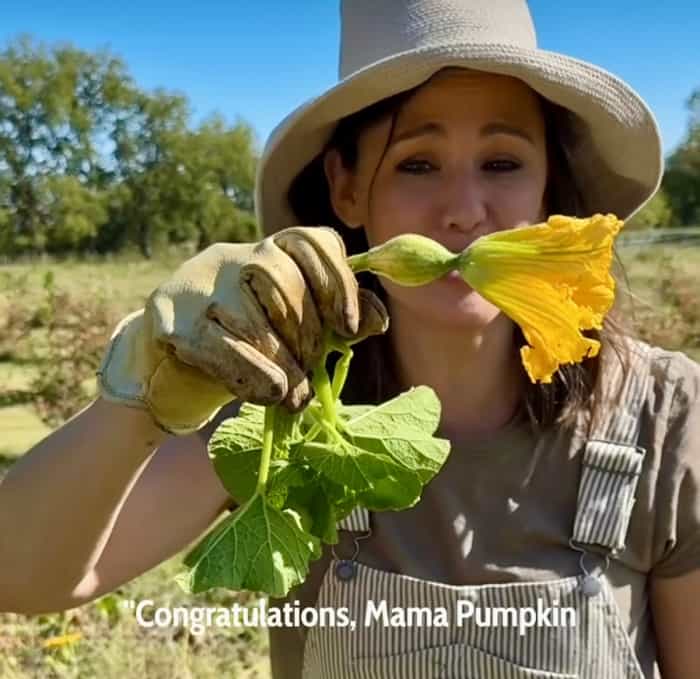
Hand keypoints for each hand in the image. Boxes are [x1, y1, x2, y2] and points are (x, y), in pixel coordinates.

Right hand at [97, 226, 388, 434]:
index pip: (311, 241)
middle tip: (311, 366)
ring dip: (282, 360)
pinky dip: (252, 373)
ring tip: (295, 392)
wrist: (176, 361)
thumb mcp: (299, 327)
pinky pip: (219, 345)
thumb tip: (378, 318)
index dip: (336, 282)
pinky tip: (273, 392)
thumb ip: (339, 318)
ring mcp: (198, 285)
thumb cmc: (252, 341)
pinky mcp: (170, 320)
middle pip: (280, 277)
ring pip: (251, 315)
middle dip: (306, 331)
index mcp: (270, 250)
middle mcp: (232, 257)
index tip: (348, 327)